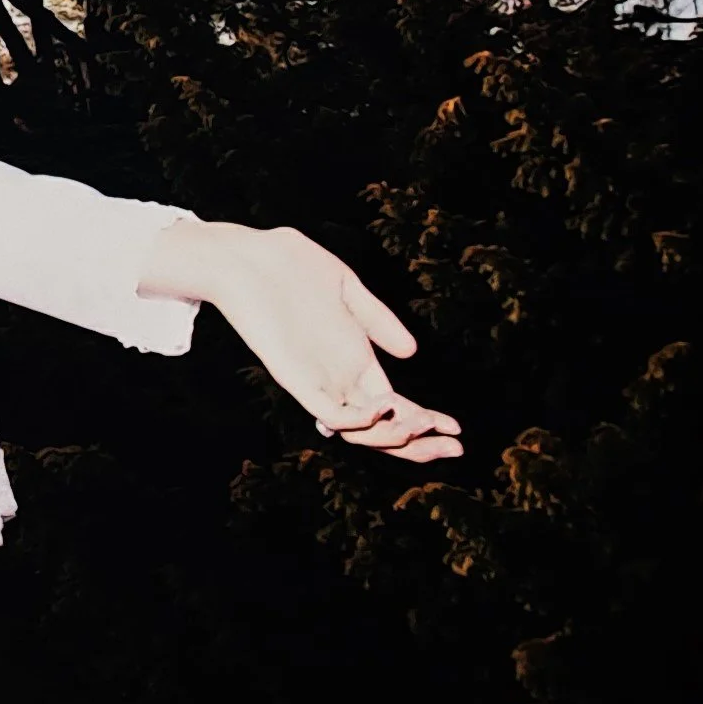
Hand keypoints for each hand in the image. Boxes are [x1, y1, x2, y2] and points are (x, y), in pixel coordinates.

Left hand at [147, 221, 463, 462]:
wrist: (245, 254)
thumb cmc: (291, 265)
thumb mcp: (346, 287)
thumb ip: (377, 319)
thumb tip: (411, 352)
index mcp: (354, 357)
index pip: (395, 403)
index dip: (426, 420)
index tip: (457, 430)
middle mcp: (337, 374)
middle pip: (382, 426)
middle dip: (419, 444)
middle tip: (455, 449)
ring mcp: (315, 376)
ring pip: (358, 428)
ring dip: (393, 434)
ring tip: (421, 424)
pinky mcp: (291, 374)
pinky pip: (327, 410)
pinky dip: (357, 419)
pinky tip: (383, 405)